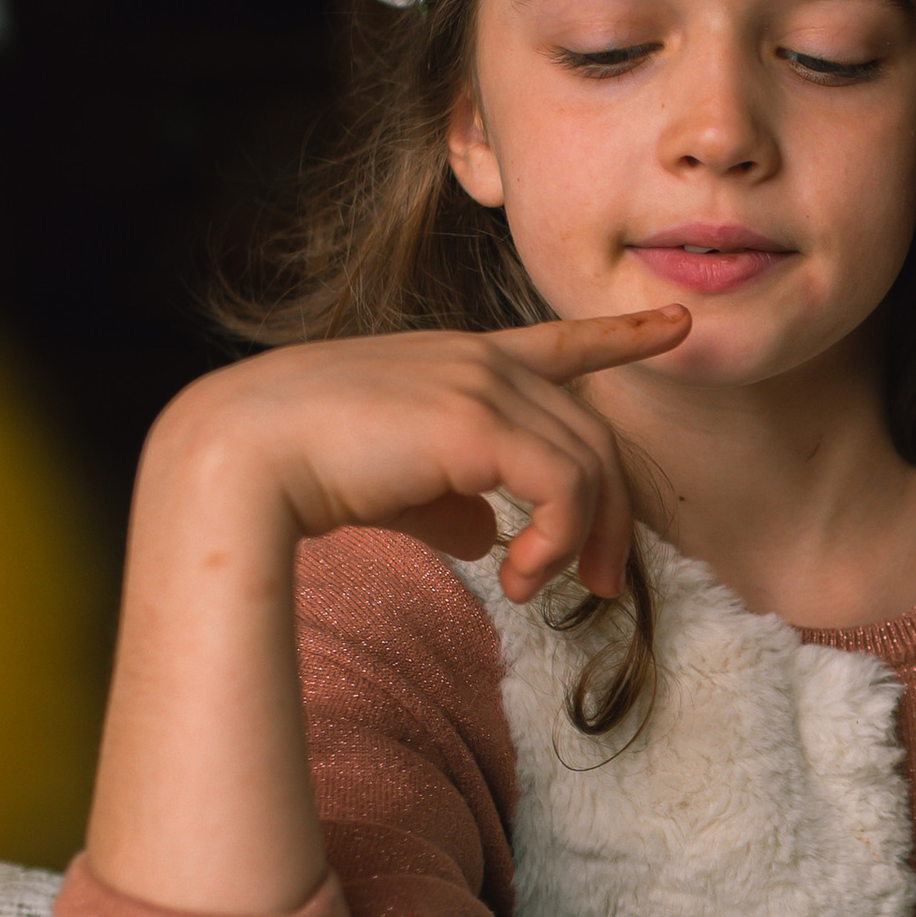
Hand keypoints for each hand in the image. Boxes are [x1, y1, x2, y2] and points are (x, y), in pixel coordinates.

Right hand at [150, 308, 692, 605]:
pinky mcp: (481, 422)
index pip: (557, 343)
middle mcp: (480, 360)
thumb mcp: (392, 483)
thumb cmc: (298, 469)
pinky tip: (520, 581)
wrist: (240, 457)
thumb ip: (448, 502)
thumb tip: (489, 539)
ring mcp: (483, 384)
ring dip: (579, 542)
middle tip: (599, 586)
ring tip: (539, 592)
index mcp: (458, 362)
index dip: (620, 335)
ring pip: (588, 466)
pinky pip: (564, 487)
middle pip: (592, 436)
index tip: (675, 323)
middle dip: (610, 515)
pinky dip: (557, 543)